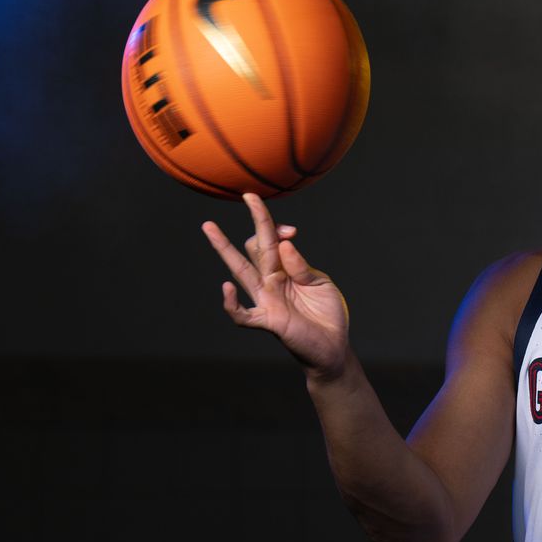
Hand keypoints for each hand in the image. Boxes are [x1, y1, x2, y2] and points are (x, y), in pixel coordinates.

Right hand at [201, 193, 349, 377]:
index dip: (277, 228)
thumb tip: (285, 245)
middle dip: (252, 221)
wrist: (332, 346)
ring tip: (209, 227)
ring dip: (224, 249)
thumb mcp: (320, 284)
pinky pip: (242, 314)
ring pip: (240, 270)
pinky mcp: (268, 320)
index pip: (273, 240)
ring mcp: (266, 299)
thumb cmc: (325, 313)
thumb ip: (302, 266)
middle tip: (248, 194)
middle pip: (254, 247)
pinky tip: (228, 288)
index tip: (291, 230)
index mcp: (285, 268)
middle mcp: (271, 280)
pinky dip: (232, 304)